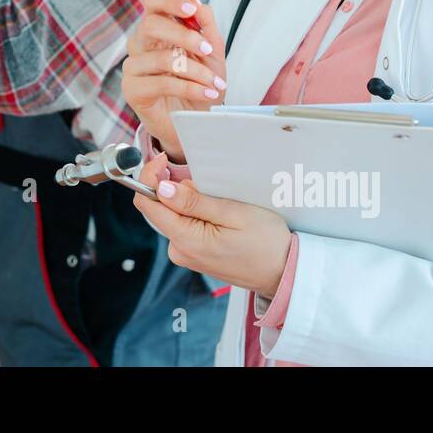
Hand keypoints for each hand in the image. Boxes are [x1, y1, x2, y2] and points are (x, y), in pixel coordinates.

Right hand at [120, 0, 226, 161]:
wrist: (196, 122)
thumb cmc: (200, 84)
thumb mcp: (212, 52)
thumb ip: (205, 24)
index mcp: (158, 30)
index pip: (152, 2)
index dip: (168, 0)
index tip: (190, 9)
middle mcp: (141, 45)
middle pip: (150, 25)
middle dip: (184, 36)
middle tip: (206, 48)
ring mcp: (133, 67)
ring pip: (161, 58)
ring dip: (195, 70)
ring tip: (213, 83)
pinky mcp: (133, 90)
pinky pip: (162, 83)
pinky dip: (190, 88)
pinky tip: (206, 93)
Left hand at [134, 155, 292, 296]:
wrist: (285, 272)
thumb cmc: (266, 243)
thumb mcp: (233, 212)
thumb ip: (194, 201)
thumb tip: (161, 188)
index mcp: (185, 240)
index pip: (147, 203)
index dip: (150, 177)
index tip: (164, 160)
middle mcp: (179, 250)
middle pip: (160, 208)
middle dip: (176, 188)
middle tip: (209, 184)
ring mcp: (186, 255)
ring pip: (174, 215)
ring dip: (190, 201)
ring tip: (222, 203)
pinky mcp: (194, 255)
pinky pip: (185, 226)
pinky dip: (196, 213)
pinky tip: (220, 215)